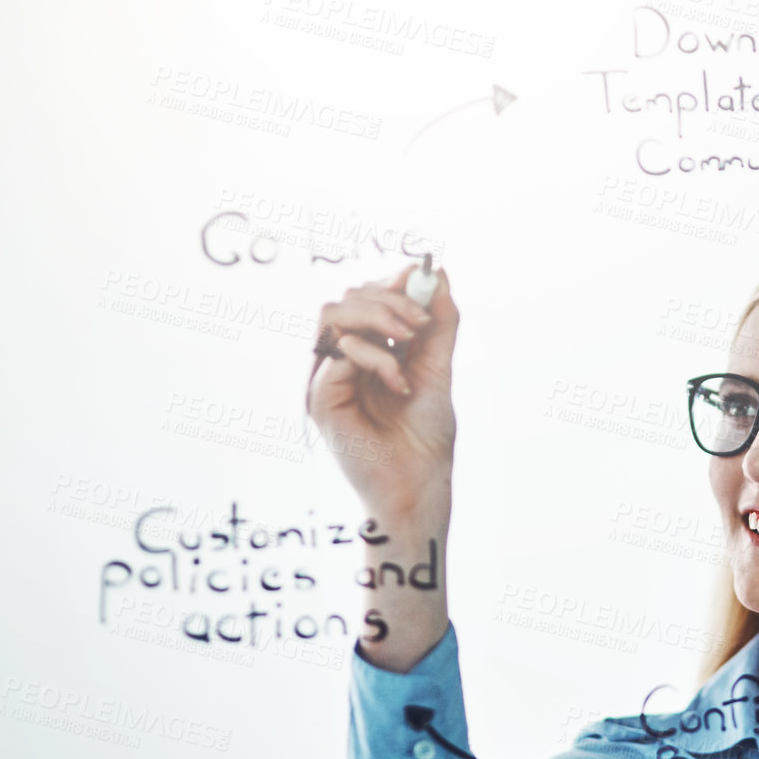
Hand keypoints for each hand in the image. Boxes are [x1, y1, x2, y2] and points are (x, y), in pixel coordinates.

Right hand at [307, 262, 457, 516]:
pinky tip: (399, 383)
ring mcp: (327, 379)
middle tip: (422, 322)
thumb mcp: (438, 368)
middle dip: (390, 297)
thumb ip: (439, 323)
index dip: (392, 281)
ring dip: (378, 314)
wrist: (419, 485)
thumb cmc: (426, 436)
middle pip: (346, 298)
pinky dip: (375, 356)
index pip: (365, 297)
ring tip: (411, 336)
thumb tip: (438, 273)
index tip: (424, 277)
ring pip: (333, 313)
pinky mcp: (320, 399)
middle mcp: (340, 361)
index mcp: (365, 352)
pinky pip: (339, 351)